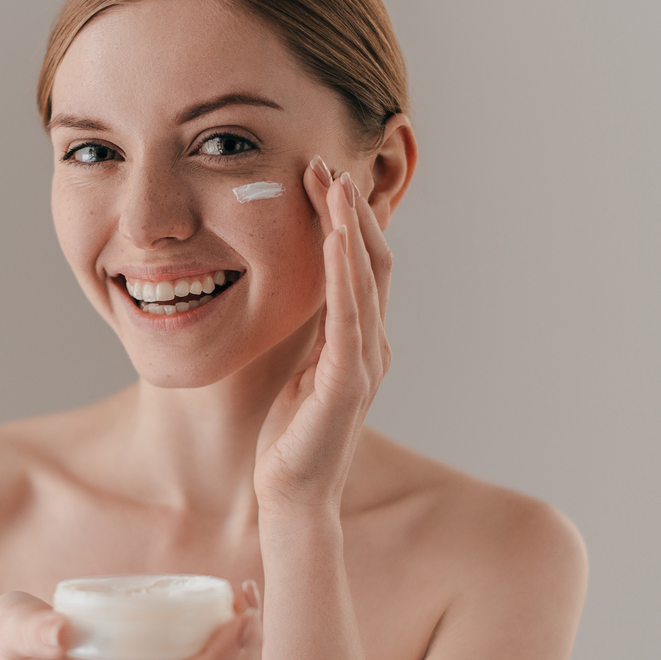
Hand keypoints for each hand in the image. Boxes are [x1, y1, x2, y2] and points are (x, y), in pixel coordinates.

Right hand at [0, 582, 261, 659]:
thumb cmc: (9, 649)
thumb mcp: (10, 628)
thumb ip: (31, 629)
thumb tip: (60, 631)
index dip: (216, 659)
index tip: (238, 616)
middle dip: (240, 650)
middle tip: (248, 597)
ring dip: (238, 655)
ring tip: (243, 602)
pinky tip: (221, 621)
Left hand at [254, 156, 393, 516]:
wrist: (290, 497)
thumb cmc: (289, 436)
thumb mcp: (297, 367)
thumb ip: (309, 330)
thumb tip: (300, 290)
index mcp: (359, 339)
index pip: (360, 264)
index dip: (345, 219)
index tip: (320, 177)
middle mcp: (371, 344)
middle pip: (371, 260)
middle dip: (350, 209)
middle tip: (325, 163)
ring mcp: (365, 363)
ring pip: (367, 279)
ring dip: (350, 227)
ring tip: (332, 184)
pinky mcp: (348, 383)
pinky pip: (350, 317)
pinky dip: (346, 274)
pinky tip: (336, 238)